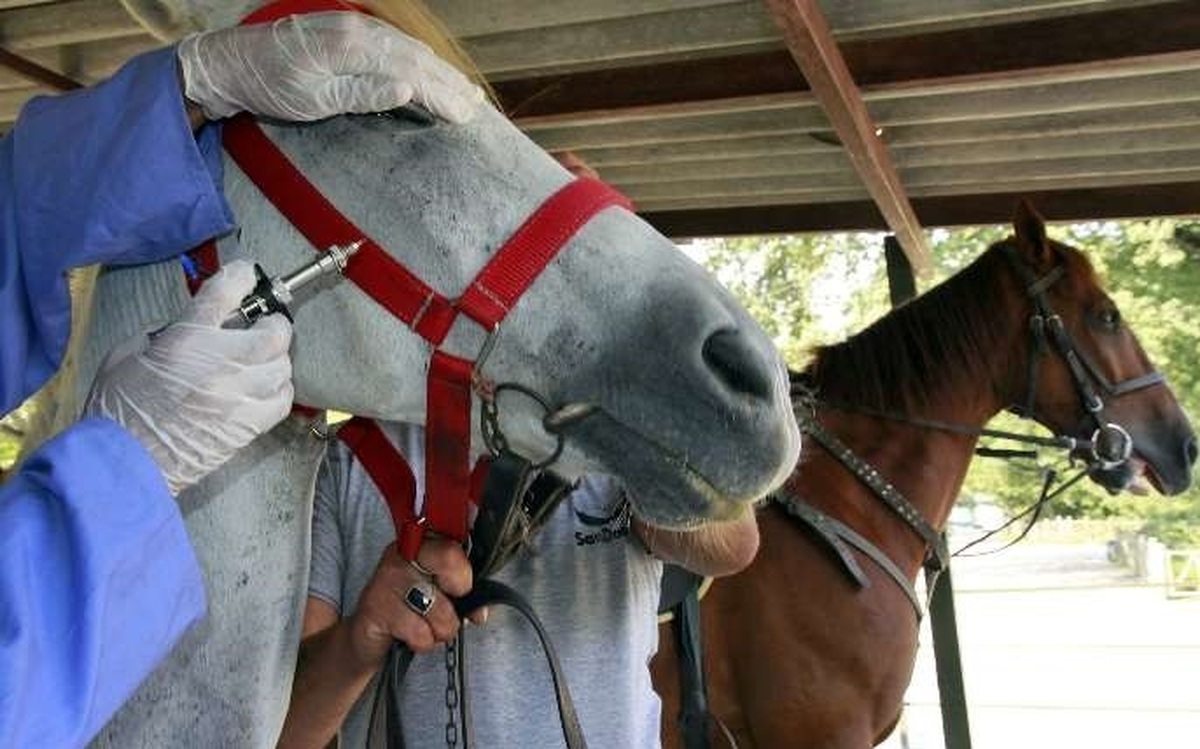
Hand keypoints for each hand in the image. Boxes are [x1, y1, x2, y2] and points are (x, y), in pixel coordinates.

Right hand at [84, 260, 293, 494]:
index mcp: (187, 339)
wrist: (125, 463)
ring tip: (261, 359)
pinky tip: (265, 388)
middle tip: (263, 324)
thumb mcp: (130, 353)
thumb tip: (192, 328)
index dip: (242, 276)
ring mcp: (239, 396)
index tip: (248, 274)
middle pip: (274, 333)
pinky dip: (279, 389)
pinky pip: (282, 400)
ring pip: (283, 367)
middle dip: (273, 324)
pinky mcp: (249, 426)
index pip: (226, 293)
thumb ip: (166, 333)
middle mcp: (221, 364)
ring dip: (276, 359)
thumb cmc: (118, 409)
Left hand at [176, 11, 483, 122]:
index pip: (409, 71)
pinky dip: (419, 60)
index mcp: (350, 47)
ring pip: (409, 49)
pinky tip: (431, 72)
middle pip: (416, 57)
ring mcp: (354, 27)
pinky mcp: (349, 30)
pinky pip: (394, 45)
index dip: (441, 95)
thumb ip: (362, 93)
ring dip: (440, 71)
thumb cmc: (268, 86)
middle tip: (477, 109)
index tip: (465, 116)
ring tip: (466, 92)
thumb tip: (407, 89)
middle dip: (448, 84)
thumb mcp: (313, 100)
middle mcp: (358, 30)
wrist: (230, 62)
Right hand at [346, 539, 475, 661]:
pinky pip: (420, 631)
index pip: (455, 546)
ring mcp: (386, 578)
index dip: (465, 575)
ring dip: (440, 629)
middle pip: (450, 559)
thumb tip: (479, 612)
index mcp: (422, 543)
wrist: (367, 639)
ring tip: (424, 626)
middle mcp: (402, 553)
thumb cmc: (409, 612)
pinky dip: (422, 642)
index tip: (461, 591)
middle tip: (445, 610)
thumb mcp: (441, 596)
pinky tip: (408, 635)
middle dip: (457, 595)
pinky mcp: (376, 606)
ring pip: (439, 607)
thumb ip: (463, 595)